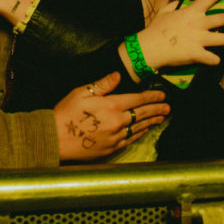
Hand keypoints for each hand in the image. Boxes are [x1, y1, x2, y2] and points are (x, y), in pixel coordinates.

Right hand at [53, 72, 169, 160]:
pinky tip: (144, 131)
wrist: (55, 138)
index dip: (151, 96)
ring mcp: (115, 137)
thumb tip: (118, 75)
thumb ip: (103, 84)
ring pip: (138, 127)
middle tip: (168, 107)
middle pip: (142, 114)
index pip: (137, 99)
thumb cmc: (66, 113)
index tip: (162, 95)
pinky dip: (139, 134)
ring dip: (151, 122)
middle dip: (156, 109)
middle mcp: (117, 122)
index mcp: (111, 105)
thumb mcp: (82, 92)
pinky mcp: (110, 148)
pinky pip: (130, 139)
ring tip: (161, 118)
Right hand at [135, 0, 223, 70]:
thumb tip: (177, 2)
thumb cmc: (154, 30)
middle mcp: (198, 23)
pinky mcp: (197, 54)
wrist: (148, 48)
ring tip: (219, 44)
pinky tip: (210, 61)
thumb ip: (172, 6)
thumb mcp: (163, 13)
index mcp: (191, 11)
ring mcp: (198, 39)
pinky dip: (213, 60)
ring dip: (223, 42)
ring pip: (223, 39)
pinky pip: (214, 59)